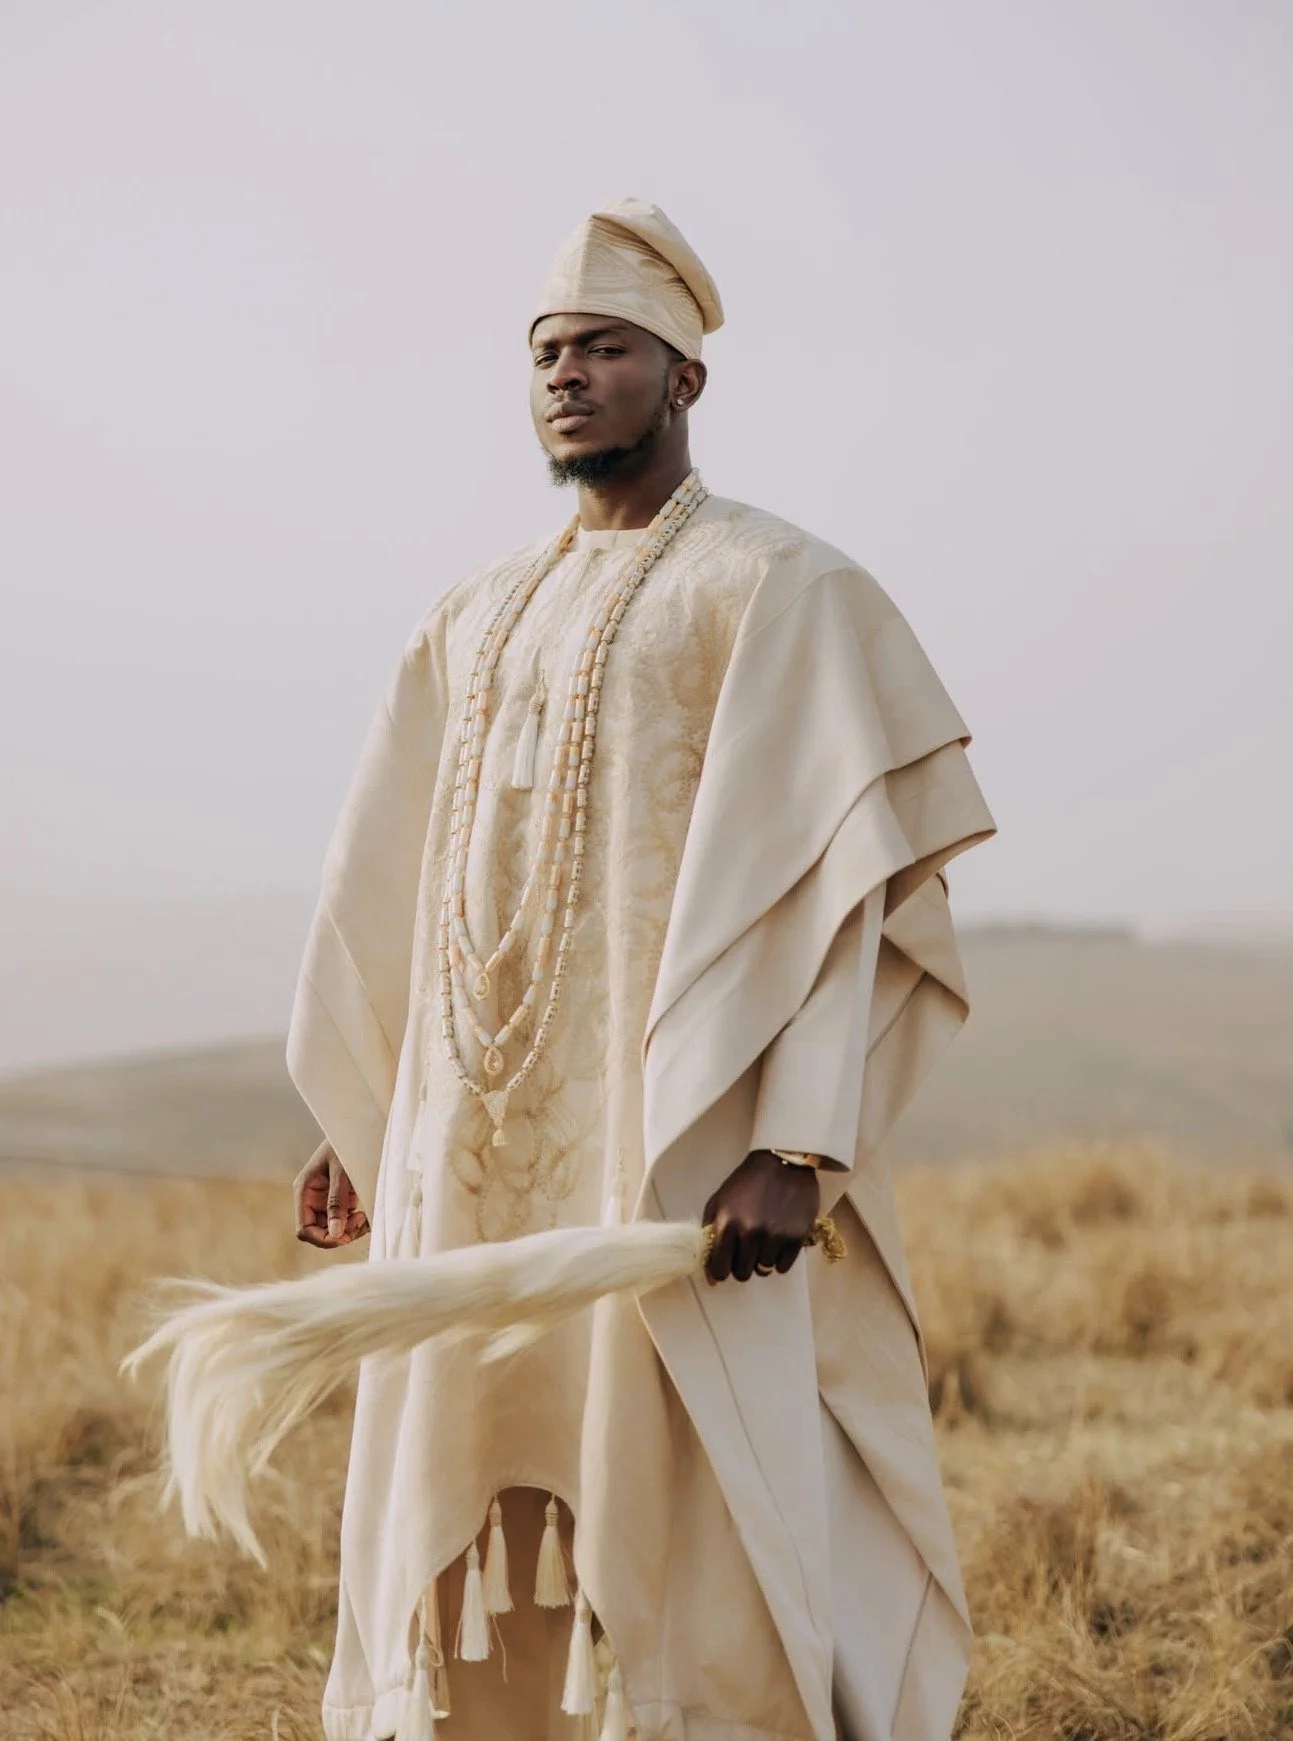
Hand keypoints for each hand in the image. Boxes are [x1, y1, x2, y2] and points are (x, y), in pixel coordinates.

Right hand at [293, 1140, 369, 1248]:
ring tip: (366, 1218)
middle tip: (360, 1222)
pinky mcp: (340, 1199)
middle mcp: (313, 1199)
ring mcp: (326, 1200)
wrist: (358, 1127)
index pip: (304, 1229)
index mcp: (305, 1191)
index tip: (345, 1236)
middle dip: (340, 1234)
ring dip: (350, 1230)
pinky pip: (345, 1221)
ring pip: (334, 1229)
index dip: (322, 1238)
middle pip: (320, 1232)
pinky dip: (356, 1223)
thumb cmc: (346, 1144)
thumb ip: (337, 1201)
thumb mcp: (341, 1172)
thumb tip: (336, 1233)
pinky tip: (368, 1216)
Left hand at [702, 1149, 819, 1283]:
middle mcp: (751, 1231)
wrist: (782, 1161)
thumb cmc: (746, 1183)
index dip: (720, 1271)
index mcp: (727, 1223)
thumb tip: (711, 1277)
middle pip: (742, 1273)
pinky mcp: (796, 1236)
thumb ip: (710, 1237)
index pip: (719, 1269)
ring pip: (763, 1270)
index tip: (725, 1266)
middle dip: (742, 1264)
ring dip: (762, 1258)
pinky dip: (779, 1258)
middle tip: (747, 1248)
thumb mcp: (719, 1201)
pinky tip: (779, 1239)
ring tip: (765, 1237)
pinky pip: (783, 1267)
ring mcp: (775, 1235)